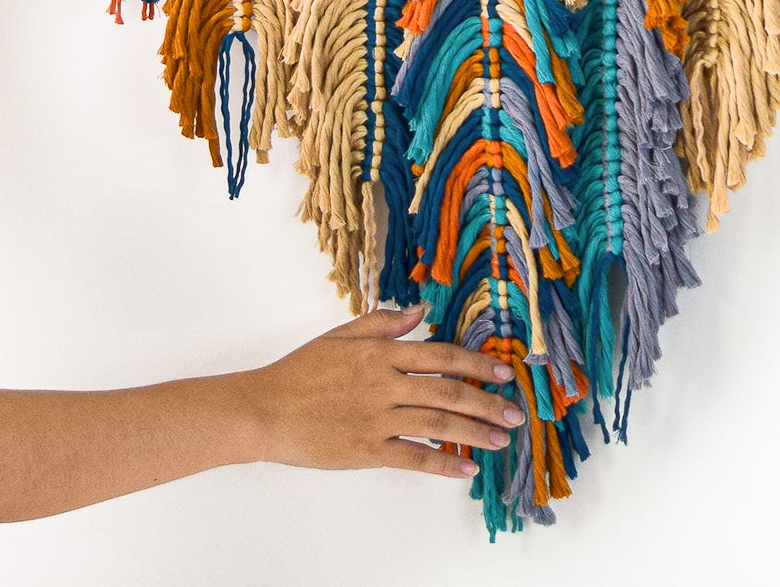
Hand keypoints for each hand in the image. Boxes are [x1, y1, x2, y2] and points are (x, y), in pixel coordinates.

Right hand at [243, 304, 524, 479]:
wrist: (264, 409)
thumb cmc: (301, 371)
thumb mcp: (341, 334)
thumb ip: (383, 322)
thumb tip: (420, 310)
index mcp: (382, 353)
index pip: (442, 355)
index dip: (476, 364)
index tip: (502, 372)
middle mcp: (386, 384)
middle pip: (448, 392)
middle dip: (487, 403)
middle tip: (515, 413)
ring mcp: (377, 419)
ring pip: (437, 425)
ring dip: (474, 433)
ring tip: (500, 440)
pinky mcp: (366, 450)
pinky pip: (412, 458)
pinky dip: (442, 464)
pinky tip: (465, 469)